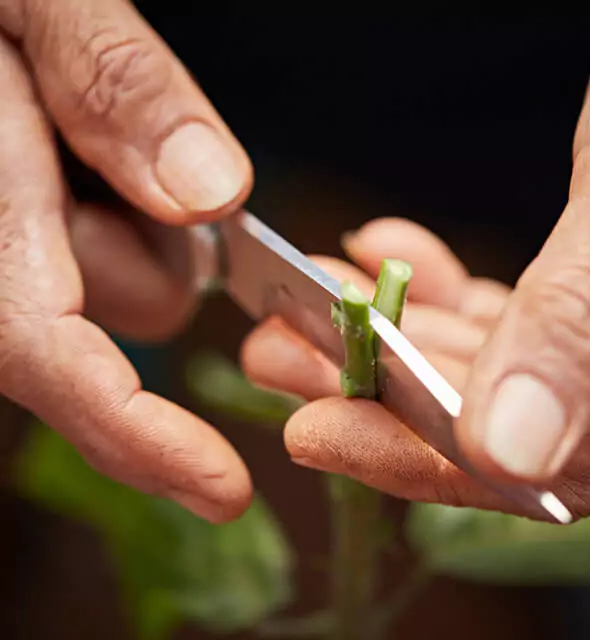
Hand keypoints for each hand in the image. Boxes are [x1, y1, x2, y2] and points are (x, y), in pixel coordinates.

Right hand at [0, 0, 253, 522]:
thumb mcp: (25, 1)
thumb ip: (111, 85)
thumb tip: (210, 195)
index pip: (57, 362)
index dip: (142, 437)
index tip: (225, 491)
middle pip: (127, 320)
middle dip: (155, 247)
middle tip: (112, 139)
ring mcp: (10, 265)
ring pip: (129, 295)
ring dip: (138, 224)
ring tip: (83, 134)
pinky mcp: (30, 253)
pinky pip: (109, 264)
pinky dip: (120, 220)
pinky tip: (80, 160)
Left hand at [244, 4, 589, 520]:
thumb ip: (578, 325)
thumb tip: (511, 454)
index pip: (525, 468)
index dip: (410, 461)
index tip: (309, 433)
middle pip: (480, 417)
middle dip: (366, 387)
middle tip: (274, 356)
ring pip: (476, 360)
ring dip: (382, 330)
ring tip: (302, 303)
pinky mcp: (577, 287)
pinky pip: (494, 309)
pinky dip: (431, 285)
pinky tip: (379, 250)